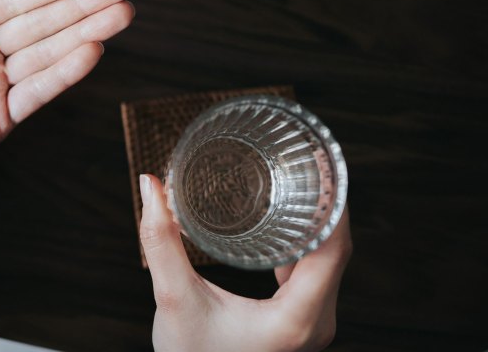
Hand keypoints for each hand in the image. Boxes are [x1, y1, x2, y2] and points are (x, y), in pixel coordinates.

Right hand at [138, 174, 351, 351]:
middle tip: (309, 162)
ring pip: (330, 262)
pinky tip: (293, 221)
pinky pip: (319, 274)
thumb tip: (150, 185)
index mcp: (296, 320)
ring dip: (321, 222)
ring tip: (305, 182)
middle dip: (327, 204)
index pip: (333, 250)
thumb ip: (160, 241)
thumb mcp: (173, 298)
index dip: (333, 204)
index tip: (320, 166)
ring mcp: (312, 325)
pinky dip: (310, 242)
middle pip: (337, 252)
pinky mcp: (302, 322)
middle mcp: (315, 323)